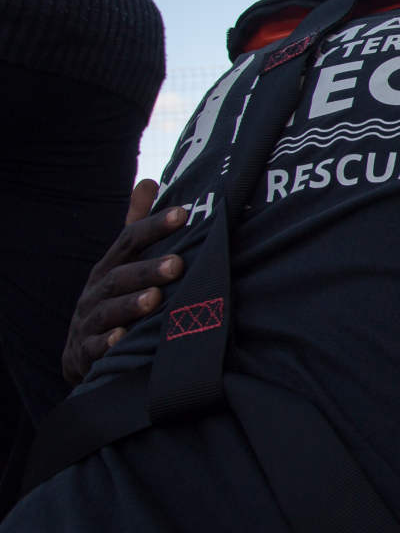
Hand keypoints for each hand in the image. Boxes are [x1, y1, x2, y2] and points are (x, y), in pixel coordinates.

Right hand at [62, 179, 185, 383]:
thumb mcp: (123, 261)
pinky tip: (124, 338)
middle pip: (120, 277)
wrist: (82, 349)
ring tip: (155, 299)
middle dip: (148, 270)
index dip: (154, 227)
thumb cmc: (115, 296)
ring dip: (131, 305)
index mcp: (110, 266)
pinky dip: (109, 343)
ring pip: (108, 312)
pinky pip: (96, 348)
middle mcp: (97, 291)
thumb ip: (137, 225)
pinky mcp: (86, 352)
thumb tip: (148, 181)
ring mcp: (90, 321)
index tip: (183, 214)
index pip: (130, 240)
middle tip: (178, 264)